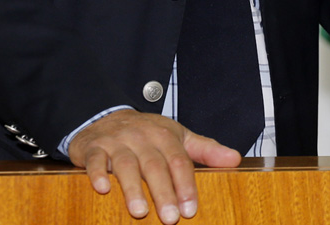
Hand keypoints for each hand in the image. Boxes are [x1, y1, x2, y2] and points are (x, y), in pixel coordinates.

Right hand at [66, 109, 240, 222]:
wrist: (106, 115)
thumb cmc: (147, 133)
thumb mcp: (178, 137)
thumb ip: (205, 149)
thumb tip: (235, 158)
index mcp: (164, 135)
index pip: (178, 161)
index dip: (185, 185)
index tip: (190, 209)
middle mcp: (141, 137)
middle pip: (154, 165)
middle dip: (163, 192)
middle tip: (170, 218)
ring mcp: (116, 142)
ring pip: (125, 164)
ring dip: (132, 188)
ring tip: (139, 211)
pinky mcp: (94, 148)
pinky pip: (94, 160)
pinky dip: (97, 174)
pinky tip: (103, 189)